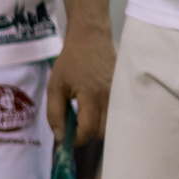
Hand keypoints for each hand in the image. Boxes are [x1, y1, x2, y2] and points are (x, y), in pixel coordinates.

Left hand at [48, 26, 115, 142]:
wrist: (91, 39)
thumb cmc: (70, 62)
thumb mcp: (55, 87)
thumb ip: (55, 113)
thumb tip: (60, 136)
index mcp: (92, 96)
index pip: (89, 130)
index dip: (76, 139)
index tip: (65, 139)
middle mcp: (110, 98)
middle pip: (103, 132)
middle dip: (88, 135)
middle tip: (73, 128)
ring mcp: (120, 95)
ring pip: (112, 124)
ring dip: (97, 128)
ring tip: (83, 118)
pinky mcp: (124, 92)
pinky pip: (117, 114)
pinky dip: (105, 118)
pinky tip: (93, 110)